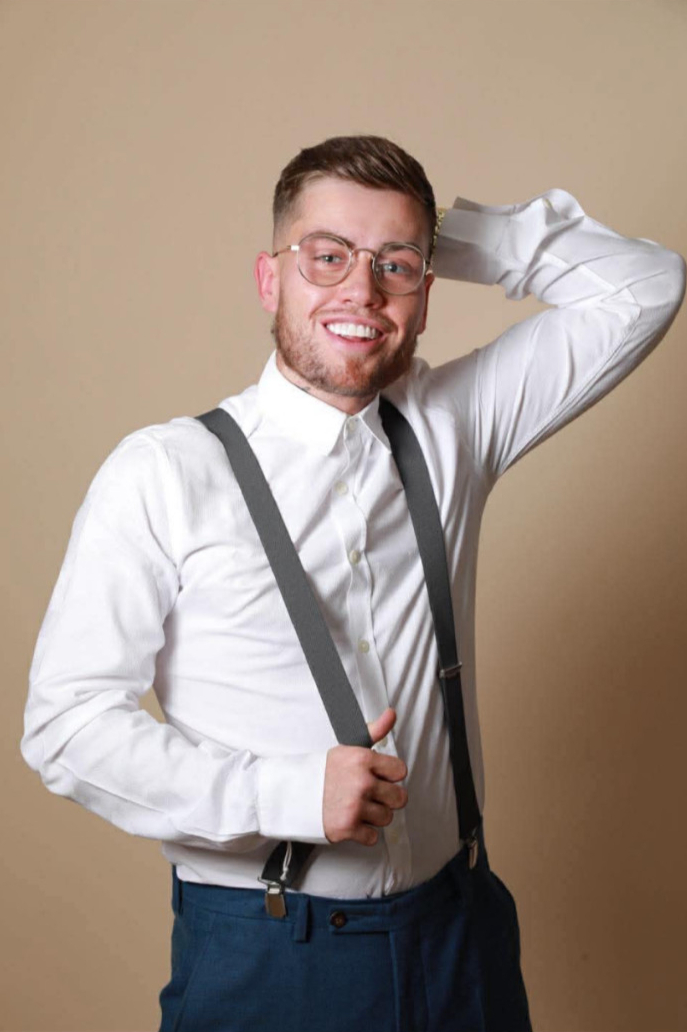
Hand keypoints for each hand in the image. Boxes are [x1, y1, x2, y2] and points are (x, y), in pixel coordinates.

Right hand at [323, 707, 407, 845]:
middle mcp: (361, 782)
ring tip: (357, 807)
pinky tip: (352, 819)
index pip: (400, 771)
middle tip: (369, 795)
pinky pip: (373, 836)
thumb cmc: (322, 772)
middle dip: (386, 799)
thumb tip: (392, 713)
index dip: (391, 776)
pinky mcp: (348, 827)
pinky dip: (363, 832)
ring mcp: (355, 806)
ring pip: (387, 818)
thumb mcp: (349, 747)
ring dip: (374, 816)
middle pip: (399, 798)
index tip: (379, 777)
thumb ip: (375, 732)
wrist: (292, 794)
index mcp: (363, 759)